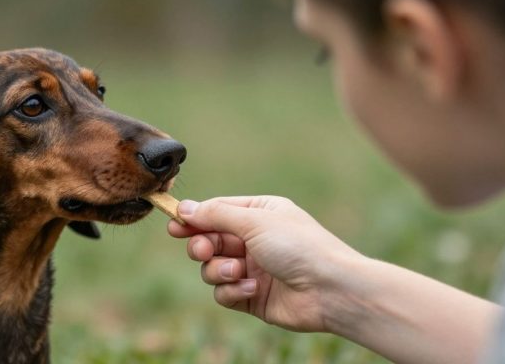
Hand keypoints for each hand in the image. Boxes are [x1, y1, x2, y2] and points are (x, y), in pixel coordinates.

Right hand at [168, 195, 362, 331]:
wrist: (330, 289)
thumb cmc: (299, 247)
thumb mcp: (255, 221)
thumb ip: (217, 215)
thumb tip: (184, 208)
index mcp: (260, 213)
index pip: (217, 211)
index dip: (194, 218)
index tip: (173, 224)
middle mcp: (255, 240)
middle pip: (209, 240)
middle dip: (203, 246)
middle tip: (204, 249)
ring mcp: (253, 269)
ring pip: (212, 268)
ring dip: (220, 270)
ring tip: (239, 271)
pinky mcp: (253, 297)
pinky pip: (224, 293)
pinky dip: (233, 291)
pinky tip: (253, 289)